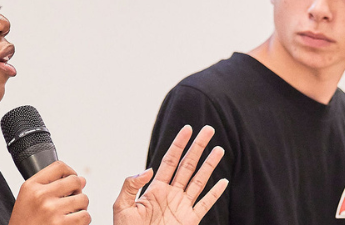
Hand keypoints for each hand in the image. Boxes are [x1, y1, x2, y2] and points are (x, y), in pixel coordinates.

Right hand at [9, 161, 89, 224]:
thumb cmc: (25, 222)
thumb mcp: (27, 198)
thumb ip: (49, 185)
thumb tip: (81, 179)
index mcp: (31, 186)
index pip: (59, 167)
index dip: (70, 172)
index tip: (70, 180)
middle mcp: (41, 196)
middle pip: (75, 181)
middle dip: (77, 190)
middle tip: (71, 199)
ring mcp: (52, 211)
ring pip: (83, 199)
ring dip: (81, 206)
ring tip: (70, 212)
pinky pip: (85, 216)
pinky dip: (82, 219)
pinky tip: (72, 221)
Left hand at [113, 125, 228, 224]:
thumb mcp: (121, 206)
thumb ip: (131, 185)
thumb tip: (149, 169)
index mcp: (155, 189)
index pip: (170, 161)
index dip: (178, 144)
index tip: (188, 129)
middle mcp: (171, 194)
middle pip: (188, 165)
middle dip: (198, 147)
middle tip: (208, 130)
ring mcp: (182, 206)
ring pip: (199, 181)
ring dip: (209, 165)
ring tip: (219, 149)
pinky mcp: (190, 220)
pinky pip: (205, 205)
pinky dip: (215, 194)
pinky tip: (223, 182)